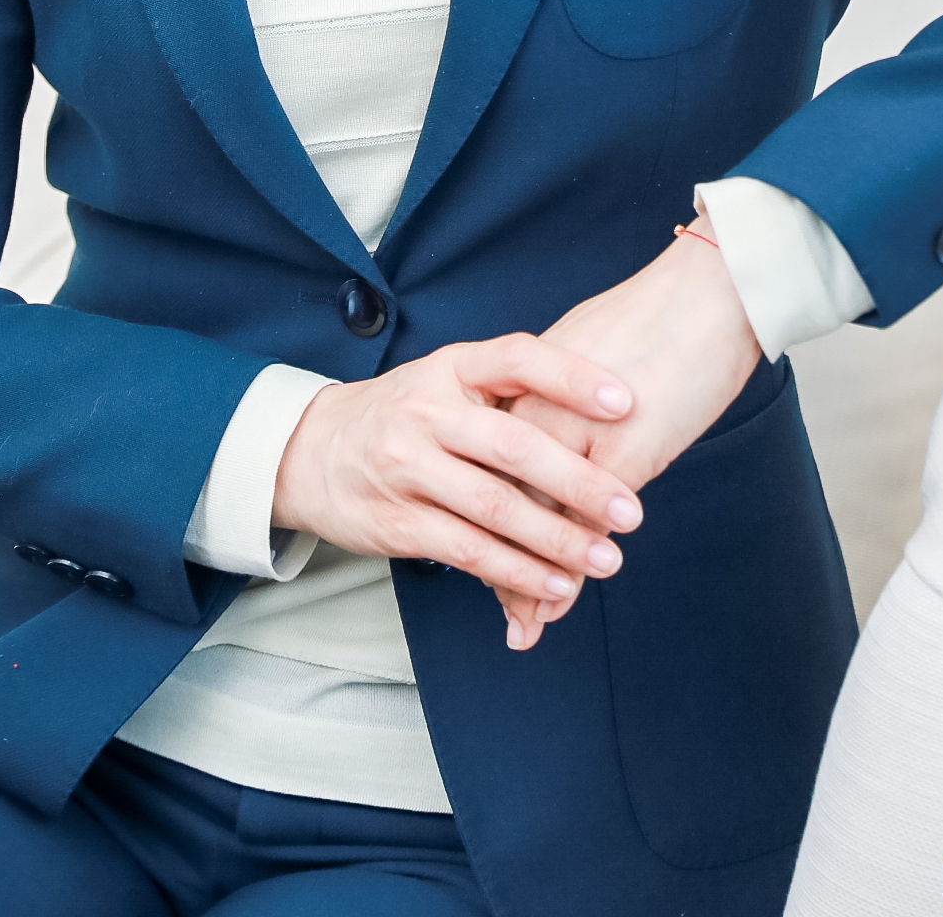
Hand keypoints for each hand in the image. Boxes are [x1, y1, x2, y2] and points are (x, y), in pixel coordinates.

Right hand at [272, 334, 645, 627]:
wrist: (313, 451)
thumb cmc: (405, 413)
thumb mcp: (447, 381)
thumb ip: (507, 391)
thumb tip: (600, 407)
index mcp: (450, 367)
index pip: (517, 358)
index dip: (573, 376)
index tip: (625, 401)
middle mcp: (427, 413)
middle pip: (514, 446)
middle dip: (579, 483)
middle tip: (629, 510)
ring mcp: (408, 469)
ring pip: (496, 509)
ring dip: (558, 541)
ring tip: (606, 559)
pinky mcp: (399, 523)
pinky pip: (469, 552)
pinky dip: (518, 572)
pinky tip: (556, 584)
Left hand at [496, 216, 760, 649]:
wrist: (708, 293)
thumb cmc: (656, 315)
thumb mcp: (586, 347)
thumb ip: (556, 391)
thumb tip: (544, 421)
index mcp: (523, 379)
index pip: (487, 463)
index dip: (482, 516)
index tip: (477, 555)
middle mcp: (534, 408)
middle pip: (499, 498)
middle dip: (497, 561)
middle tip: (505, 613)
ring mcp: (574, 434)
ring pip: (536, 520)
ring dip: (532, 579)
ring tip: (529, 625)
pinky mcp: (621, 454)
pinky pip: (586, 524)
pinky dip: (573, 569)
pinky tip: (564, 602)